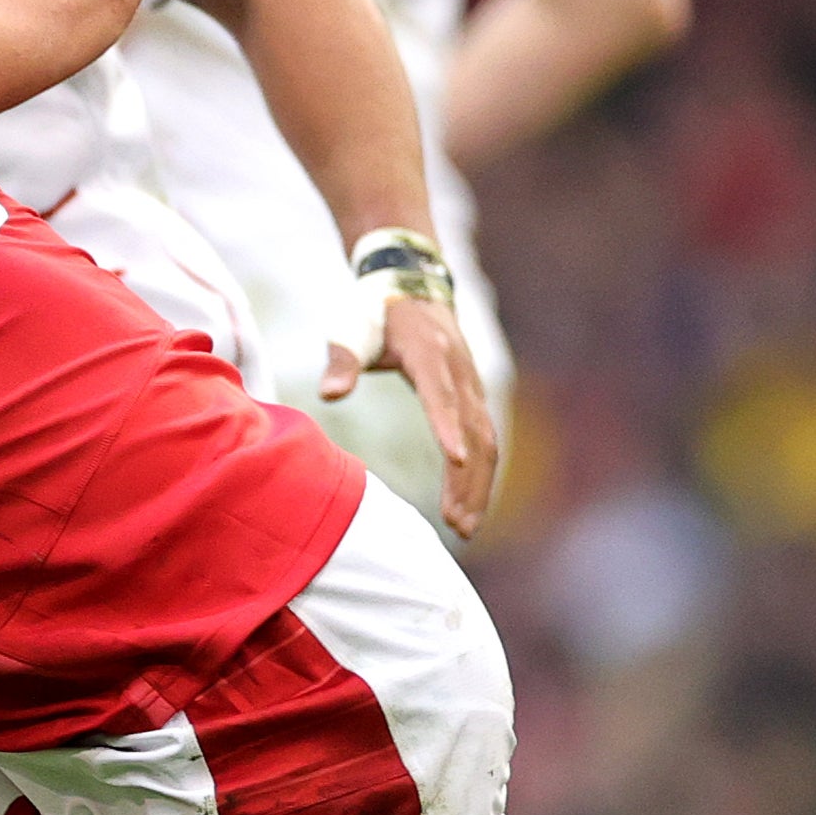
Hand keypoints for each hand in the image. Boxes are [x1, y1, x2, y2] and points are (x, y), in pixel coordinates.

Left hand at [320, 291, 502, 534]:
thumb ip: (342, 361)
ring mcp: (472, 386)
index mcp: (429, 354)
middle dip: (468, 480)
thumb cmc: (374, 312)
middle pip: (474, 431)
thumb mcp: (352, 329)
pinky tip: (469, 505)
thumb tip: (329, 395)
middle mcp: (459, 371)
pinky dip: (481, 475)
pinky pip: (486, 440)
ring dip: (478, 486)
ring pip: (487, 441)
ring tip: (464, 528)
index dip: (448, 427)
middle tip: (456, 525)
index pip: (441, 395)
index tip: (455, 461)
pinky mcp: (473, 397)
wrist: (412, 286)